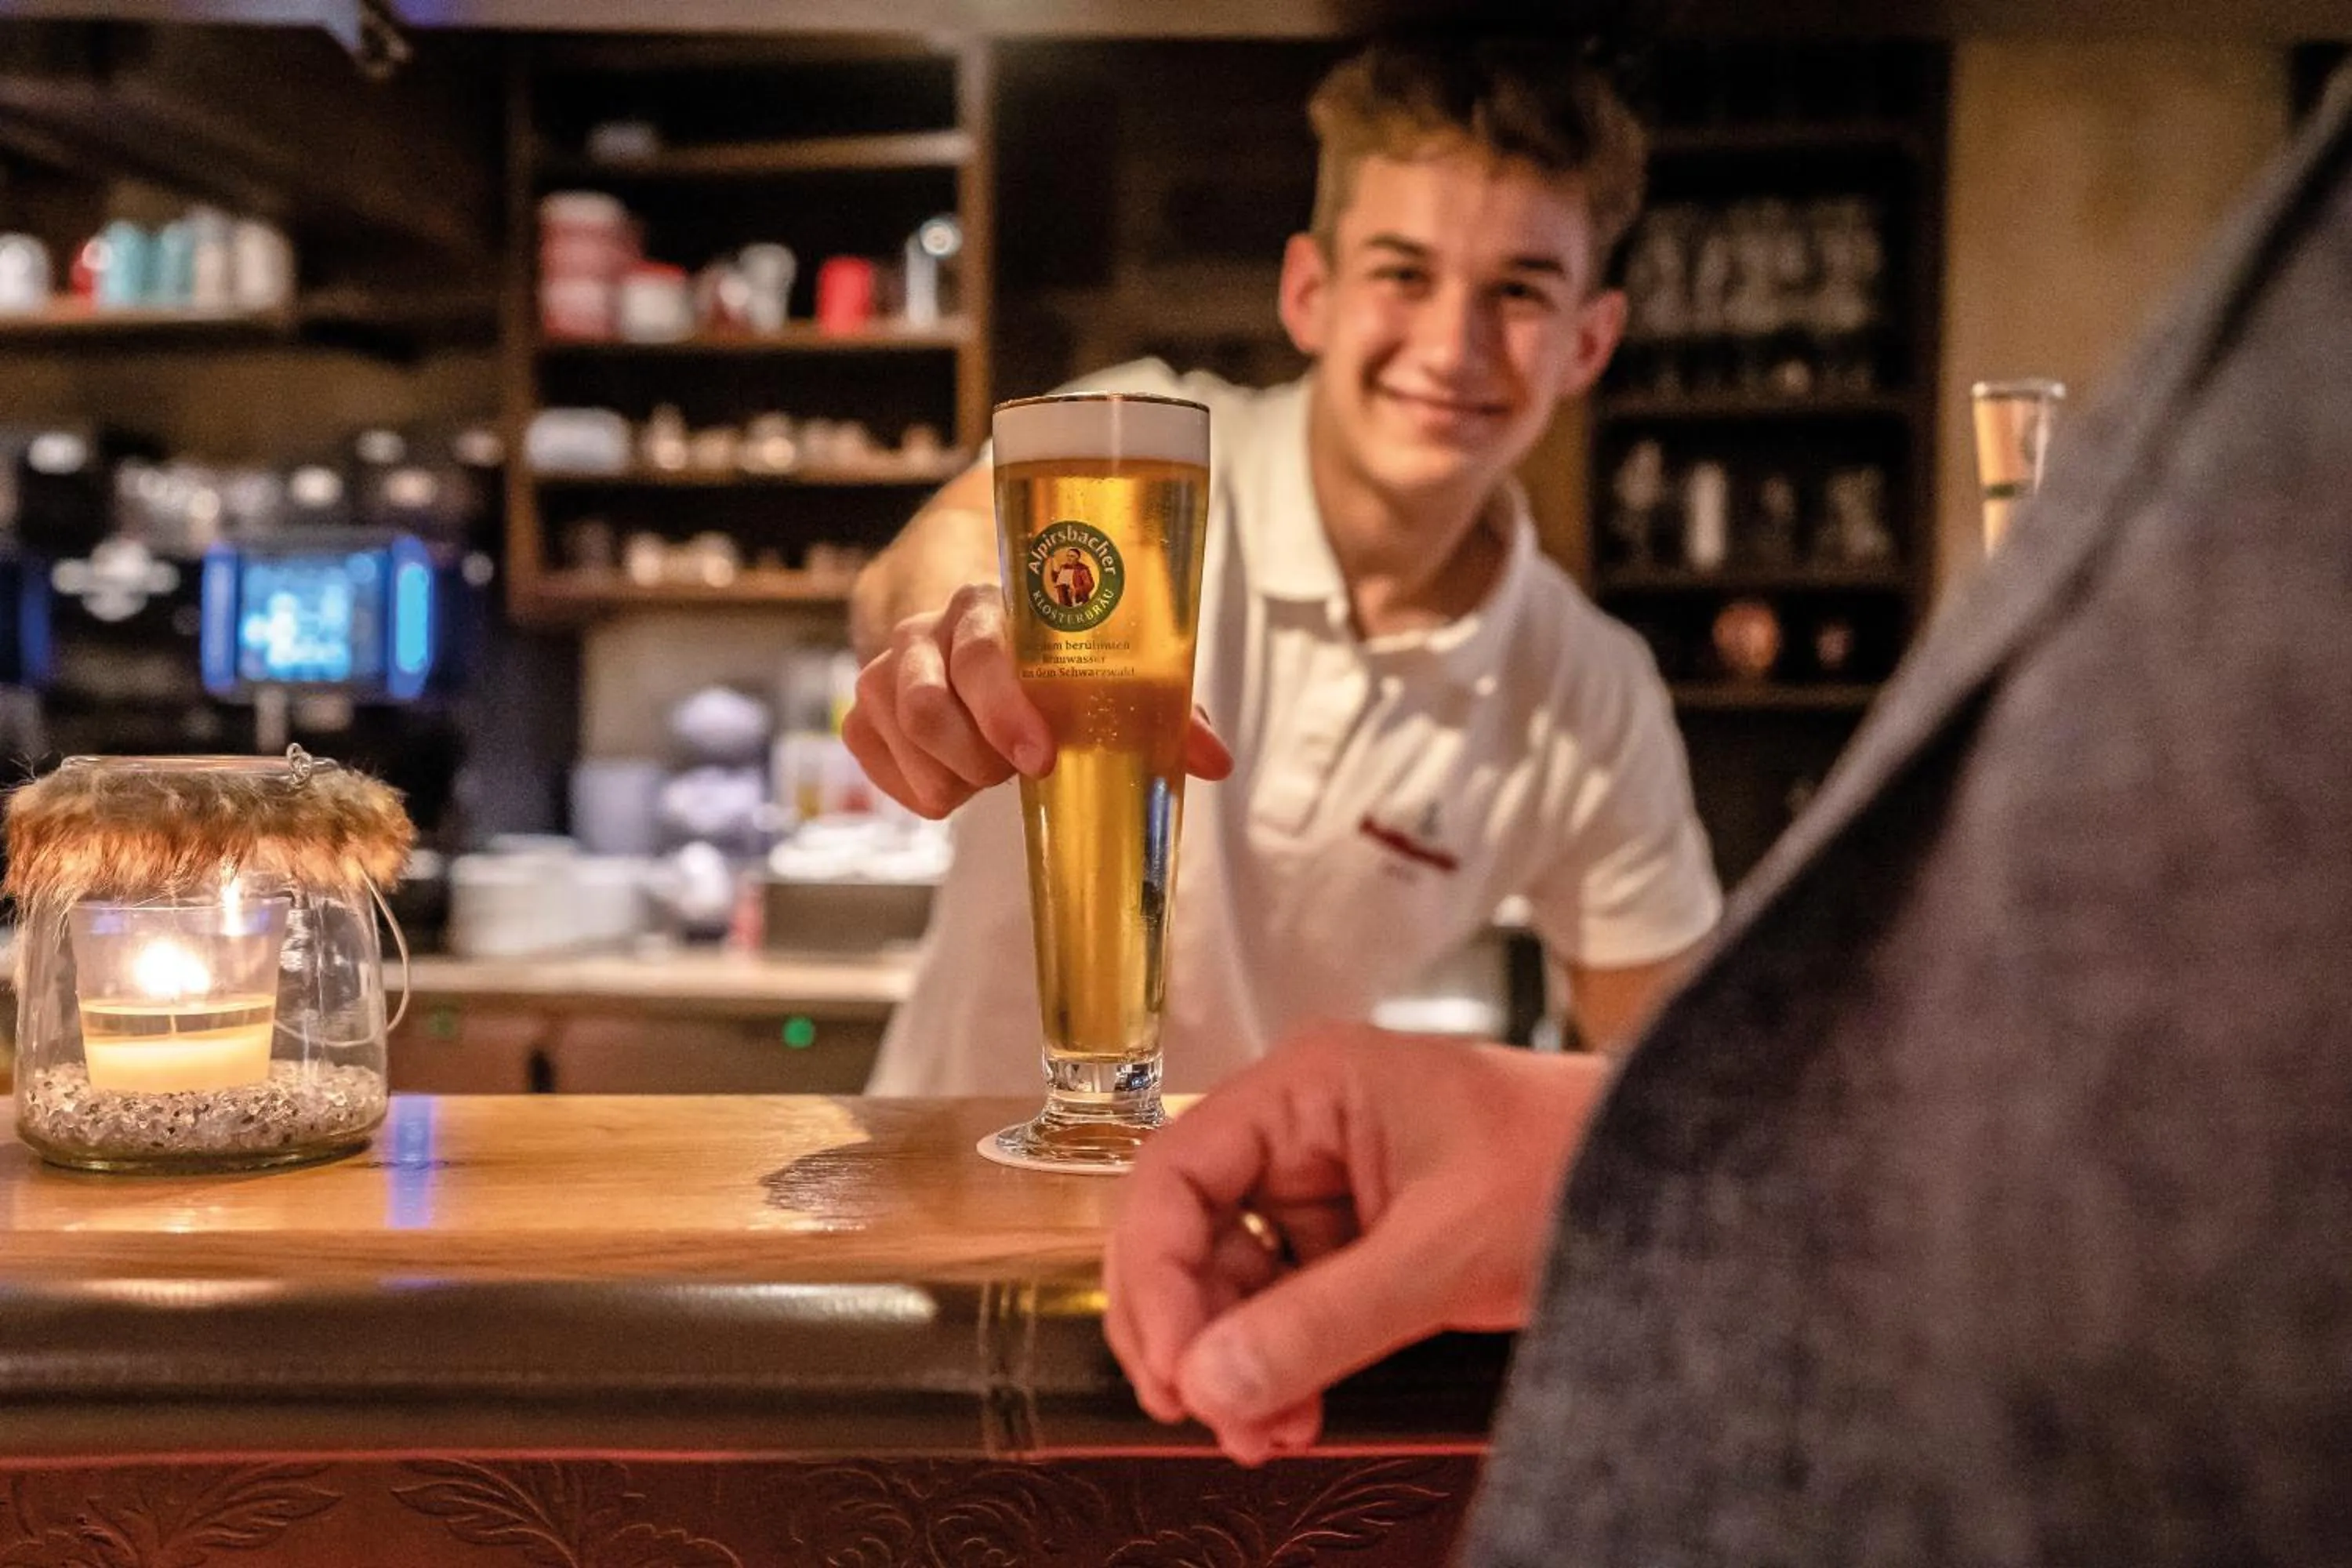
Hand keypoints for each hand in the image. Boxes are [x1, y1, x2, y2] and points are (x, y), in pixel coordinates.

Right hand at [842, 582, 1233, 818]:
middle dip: (979, 758)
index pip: (985, 653)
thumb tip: (1217, 762)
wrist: (966, 640)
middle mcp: (928, 631)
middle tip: (1022, 771)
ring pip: (900, 736)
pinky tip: (953, 780)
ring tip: (991, 771)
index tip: (1040, 759)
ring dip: (952, 776)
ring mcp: (884, 670)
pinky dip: (919, 788)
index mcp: (993, 608)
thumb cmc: (1051, 666)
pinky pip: (872, 759)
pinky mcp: (860, 712)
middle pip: (929, 702)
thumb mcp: (1108, 679)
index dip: (1006, 711)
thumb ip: (1163, 712)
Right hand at [1104, 1027, 1608, 1464]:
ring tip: (1268, 1433)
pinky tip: (1294, 1413)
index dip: (1156, 1276)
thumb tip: (1212, 1383)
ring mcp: (1323, 1183)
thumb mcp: (1447, 1248)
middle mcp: (1300, 1126)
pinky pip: (1280, 1303)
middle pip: (1185, 1230)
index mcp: (1308, 1085)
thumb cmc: (1574, 1163)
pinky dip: (1276, 1365)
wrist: (1670, 1177)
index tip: (1175, 1370)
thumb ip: (1325, 1319)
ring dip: (1232, 1362)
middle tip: (1205, 1416)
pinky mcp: (1353, 1237)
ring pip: (1227, 1279)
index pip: (1176, 1172)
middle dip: (1189, 1331)